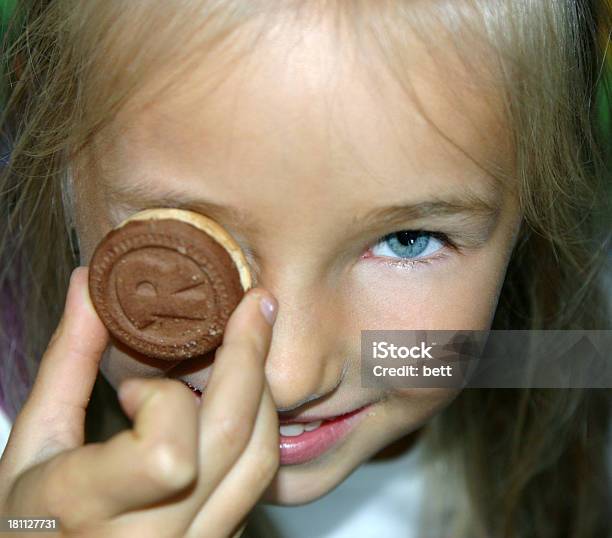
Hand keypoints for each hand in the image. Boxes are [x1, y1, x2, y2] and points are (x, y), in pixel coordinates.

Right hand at [0, 267, 279, 536]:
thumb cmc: (29, 525)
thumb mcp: (34, 444)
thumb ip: (67, 362)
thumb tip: (88, 285)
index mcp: (88, 510)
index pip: (167, 454)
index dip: (162, 401)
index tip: (138, 388)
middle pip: (234, 439)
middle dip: (251, 355)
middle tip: (257, 305)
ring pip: (260, 460)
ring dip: (261, 392)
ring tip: (248, 349)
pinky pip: (257, 482)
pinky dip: (258, 429)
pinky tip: (241, 400)